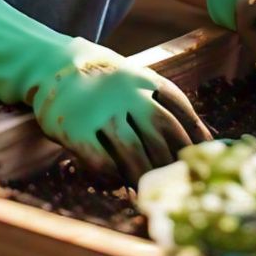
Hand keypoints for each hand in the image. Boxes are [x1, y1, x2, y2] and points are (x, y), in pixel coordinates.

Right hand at [31, 44, 209, 181]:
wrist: (53, 64)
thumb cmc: (103, 80)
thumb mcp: (132, 77)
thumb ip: (160, 100)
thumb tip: (202, 137)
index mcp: (142, 78)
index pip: (178, 106)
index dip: (194, 132)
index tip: (202, 155)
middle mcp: (124, 93)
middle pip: (159, 131)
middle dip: (171, 159)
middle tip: (178, 182)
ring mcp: (100, 111)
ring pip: (133, 151)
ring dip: (145, 175)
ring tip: (151, 191)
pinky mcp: (75, 129)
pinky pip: (100, 160)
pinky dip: (113, 176)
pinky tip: (118, 182)